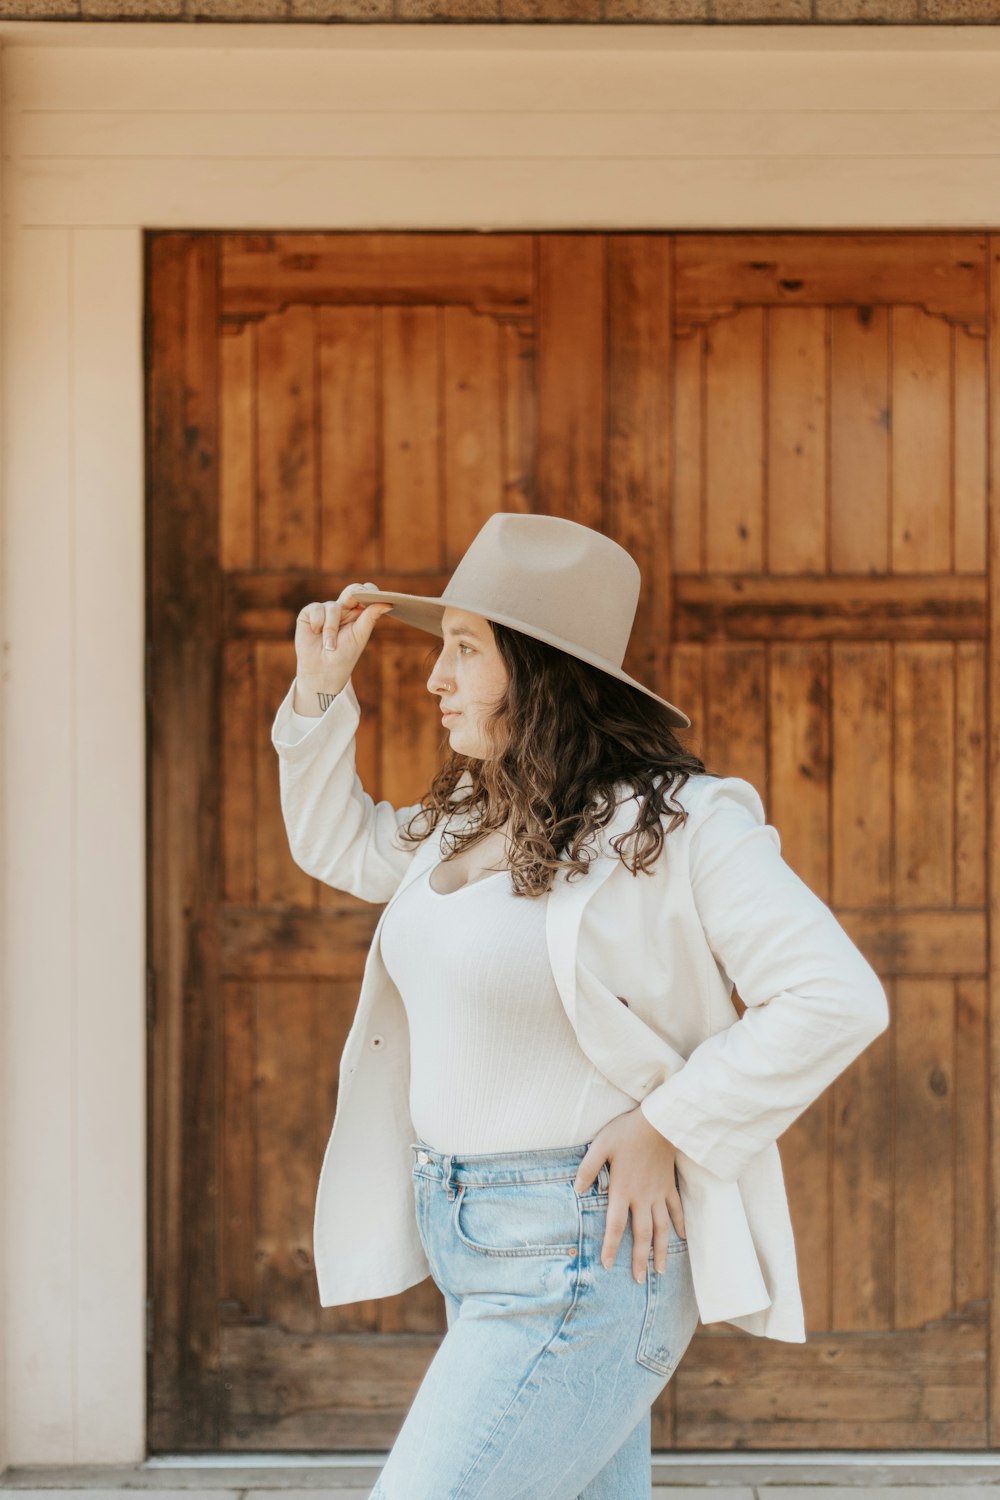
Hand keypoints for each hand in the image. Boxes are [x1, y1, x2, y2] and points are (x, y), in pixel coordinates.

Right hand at [295, 582, 391, 685]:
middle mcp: (343, 609)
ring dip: (331, 628)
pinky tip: (316, 634)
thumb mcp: (360, 635)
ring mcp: (326, 610)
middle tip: (354, 605)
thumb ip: (371, 617)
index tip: (375, 595)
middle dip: (355, 596)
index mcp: (358, 613)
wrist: (322, 671)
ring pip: (333, 606)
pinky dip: (318, 624)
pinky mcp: (309, 613)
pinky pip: (316, 609)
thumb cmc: (344, 656)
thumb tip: (388, 603)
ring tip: (330, 646)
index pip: (366, 594)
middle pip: (352, 590)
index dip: (370, 592)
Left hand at [573, 1106, 684, 1280]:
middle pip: (642, 1234)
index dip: (610, 1246)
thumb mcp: (601, 1146)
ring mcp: (659, 1193)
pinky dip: (679, 1224)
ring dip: (661, 1250)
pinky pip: (676, 1209)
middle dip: (639, 1259)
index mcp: (623, 1190)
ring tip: (660, 1270)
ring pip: (661, 1228)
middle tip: (638, 1279)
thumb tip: (577, 1189)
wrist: (659, 1122)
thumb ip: (588, 1168)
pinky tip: (680, 1237)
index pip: (615, 1225)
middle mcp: (642, 1197)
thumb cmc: (627, 1132)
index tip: (607, 1265)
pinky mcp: (669, 1185)